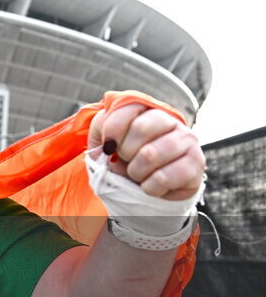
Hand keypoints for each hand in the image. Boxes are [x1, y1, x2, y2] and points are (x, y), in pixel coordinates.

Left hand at [88, 102, 204, 200]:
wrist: (148, 189)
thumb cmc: (125, 162)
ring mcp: (187, 140)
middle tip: (127, 161)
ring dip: (136, 172)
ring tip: (138, 175)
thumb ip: (100, 131)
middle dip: (125, 152)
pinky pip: (164, 177)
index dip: (112, 129)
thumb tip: (106, 143)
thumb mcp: (105, 144)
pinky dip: (150, 187)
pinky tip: (152, 185)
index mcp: (147, 111)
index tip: (109, 146)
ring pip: (151, 154)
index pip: (128, 107)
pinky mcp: (196, 164)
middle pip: (141, 128)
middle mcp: (171, 121)